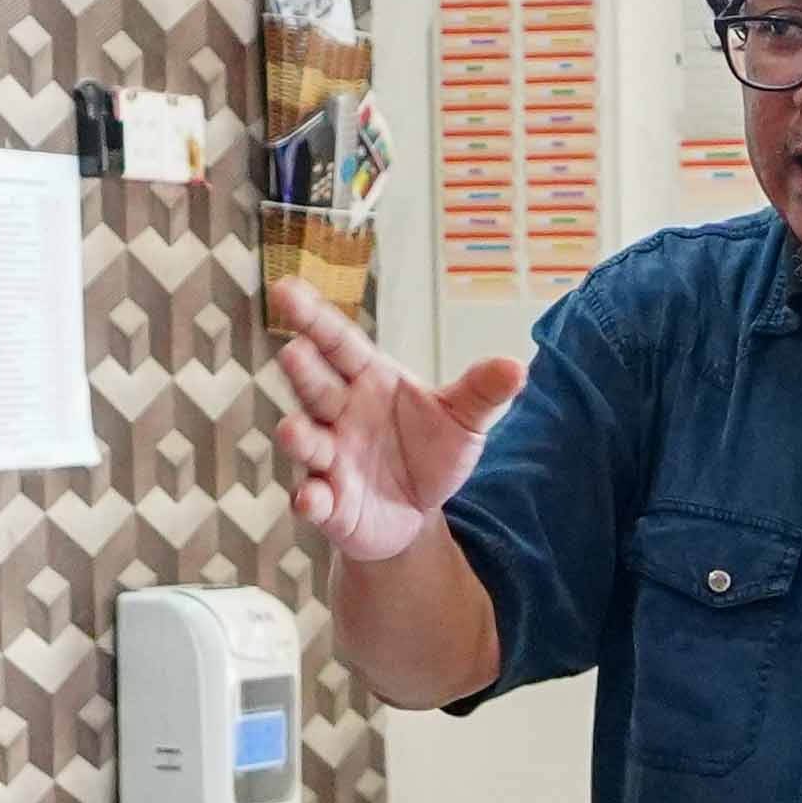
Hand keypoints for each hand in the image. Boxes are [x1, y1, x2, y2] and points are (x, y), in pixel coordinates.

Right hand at [265, 280, 525, 566]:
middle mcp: (339, 414)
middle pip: (316, 386)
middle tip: (294, 352)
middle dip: (303, 370)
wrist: (418, 513)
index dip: (312, 316)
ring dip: (298, 437)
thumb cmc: (431, 452)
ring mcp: (329, 458)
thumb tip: (517, 367)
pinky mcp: (329, 503)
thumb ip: (482, 392)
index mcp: (368, 379)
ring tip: (294, 432)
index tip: (284, 289)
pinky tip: (310, 499)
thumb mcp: (462, 420)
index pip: (337, 342)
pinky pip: (314, 499)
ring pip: (307, 441)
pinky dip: (310, 500)